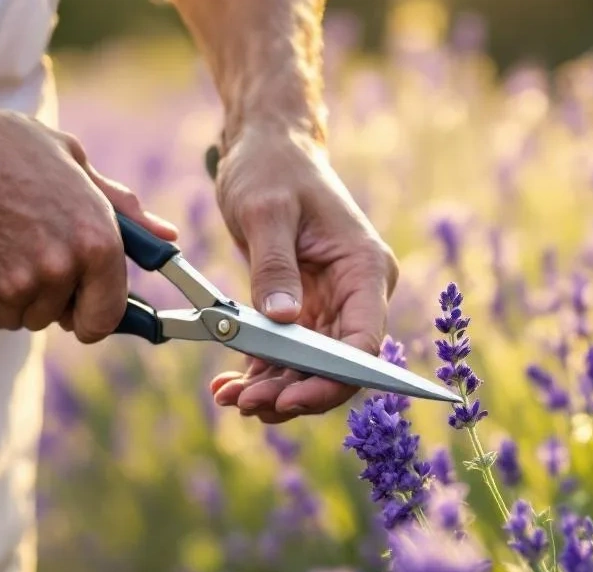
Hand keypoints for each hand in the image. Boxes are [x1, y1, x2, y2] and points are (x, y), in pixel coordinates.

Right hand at [0, 88, 176, 338]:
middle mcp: (63, 267)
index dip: (92, 316)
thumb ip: (123, 208)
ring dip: (10, 295)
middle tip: (25, 251)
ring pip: (20, 317)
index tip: (79, 312)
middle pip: (58, 318)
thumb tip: (166, 237)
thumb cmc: (7, 150)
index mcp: (97, 239)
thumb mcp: (75, 163)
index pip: (107, 315)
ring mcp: (20, 283)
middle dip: (45, 296)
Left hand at [208, 125, 398, 422]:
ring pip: (310, 368)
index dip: (332, 380)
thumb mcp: (267, 211)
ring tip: (229, 399)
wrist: (267, 146)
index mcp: (364, 270)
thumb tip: (282, 319)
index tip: (291, 397)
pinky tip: (228, 387)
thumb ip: (275, 266)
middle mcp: (355, 294)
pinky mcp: (302, 310)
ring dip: (273, 391)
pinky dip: (260, 374)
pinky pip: (286, 355)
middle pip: (337, 366)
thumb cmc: (273, 167)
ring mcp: (330, 305)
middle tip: (246, 404)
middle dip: (294, 392)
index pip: (364, 343)